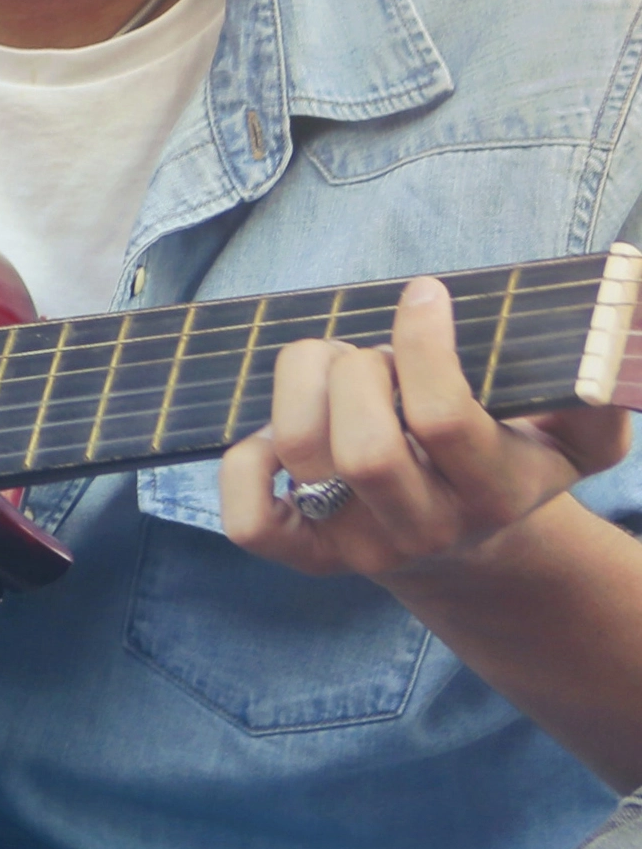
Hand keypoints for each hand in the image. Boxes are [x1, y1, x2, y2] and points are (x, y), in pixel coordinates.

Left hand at [219, 276, 630, 580]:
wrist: (469, 552)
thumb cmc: (514, 458)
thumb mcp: (577, 433)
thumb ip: (595, 387)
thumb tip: (603, 327)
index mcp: (493, 491)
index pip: (444, 419)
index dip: (424, 346)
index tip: (423, 294)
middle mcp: (422, 527)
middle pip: (364, 449)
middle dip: (358, 371)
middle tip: (368, 350)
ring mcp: (357, 547)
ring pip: (301, 458)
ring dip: (300, 388)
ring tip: (327, 371)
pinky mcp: (305, 555)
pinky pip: (251, 521)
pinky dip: (245, 463)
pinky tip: (276, 433)